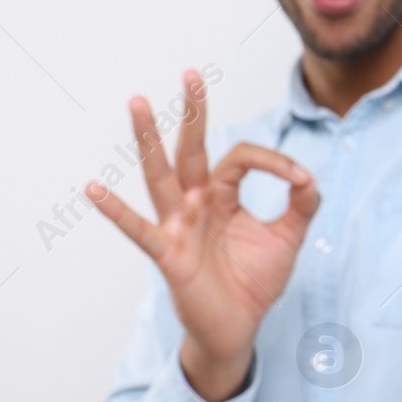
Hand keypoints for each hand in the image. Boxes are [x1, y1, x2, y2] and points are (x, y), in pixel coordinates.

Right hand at [86, 70, 319, 401]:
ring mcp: (177, 226)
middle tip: (190, 73)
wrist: (239, 328)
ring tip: (137, 103)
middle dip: (192, 112)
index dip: (273, 162)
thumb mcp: (287, 239)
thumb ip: (301, 205)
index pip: (240, 158)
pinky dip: (115, 211)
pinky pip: (138, 230)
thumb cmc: (253, 281)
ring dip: (148, 140)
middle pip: (190, 149)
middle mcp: (195, 203)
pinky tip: (93, 189)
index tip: (299, 178)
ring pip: (160, 175)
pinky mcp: (168, 255)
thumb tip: (308, 176)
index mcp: (222, 194)